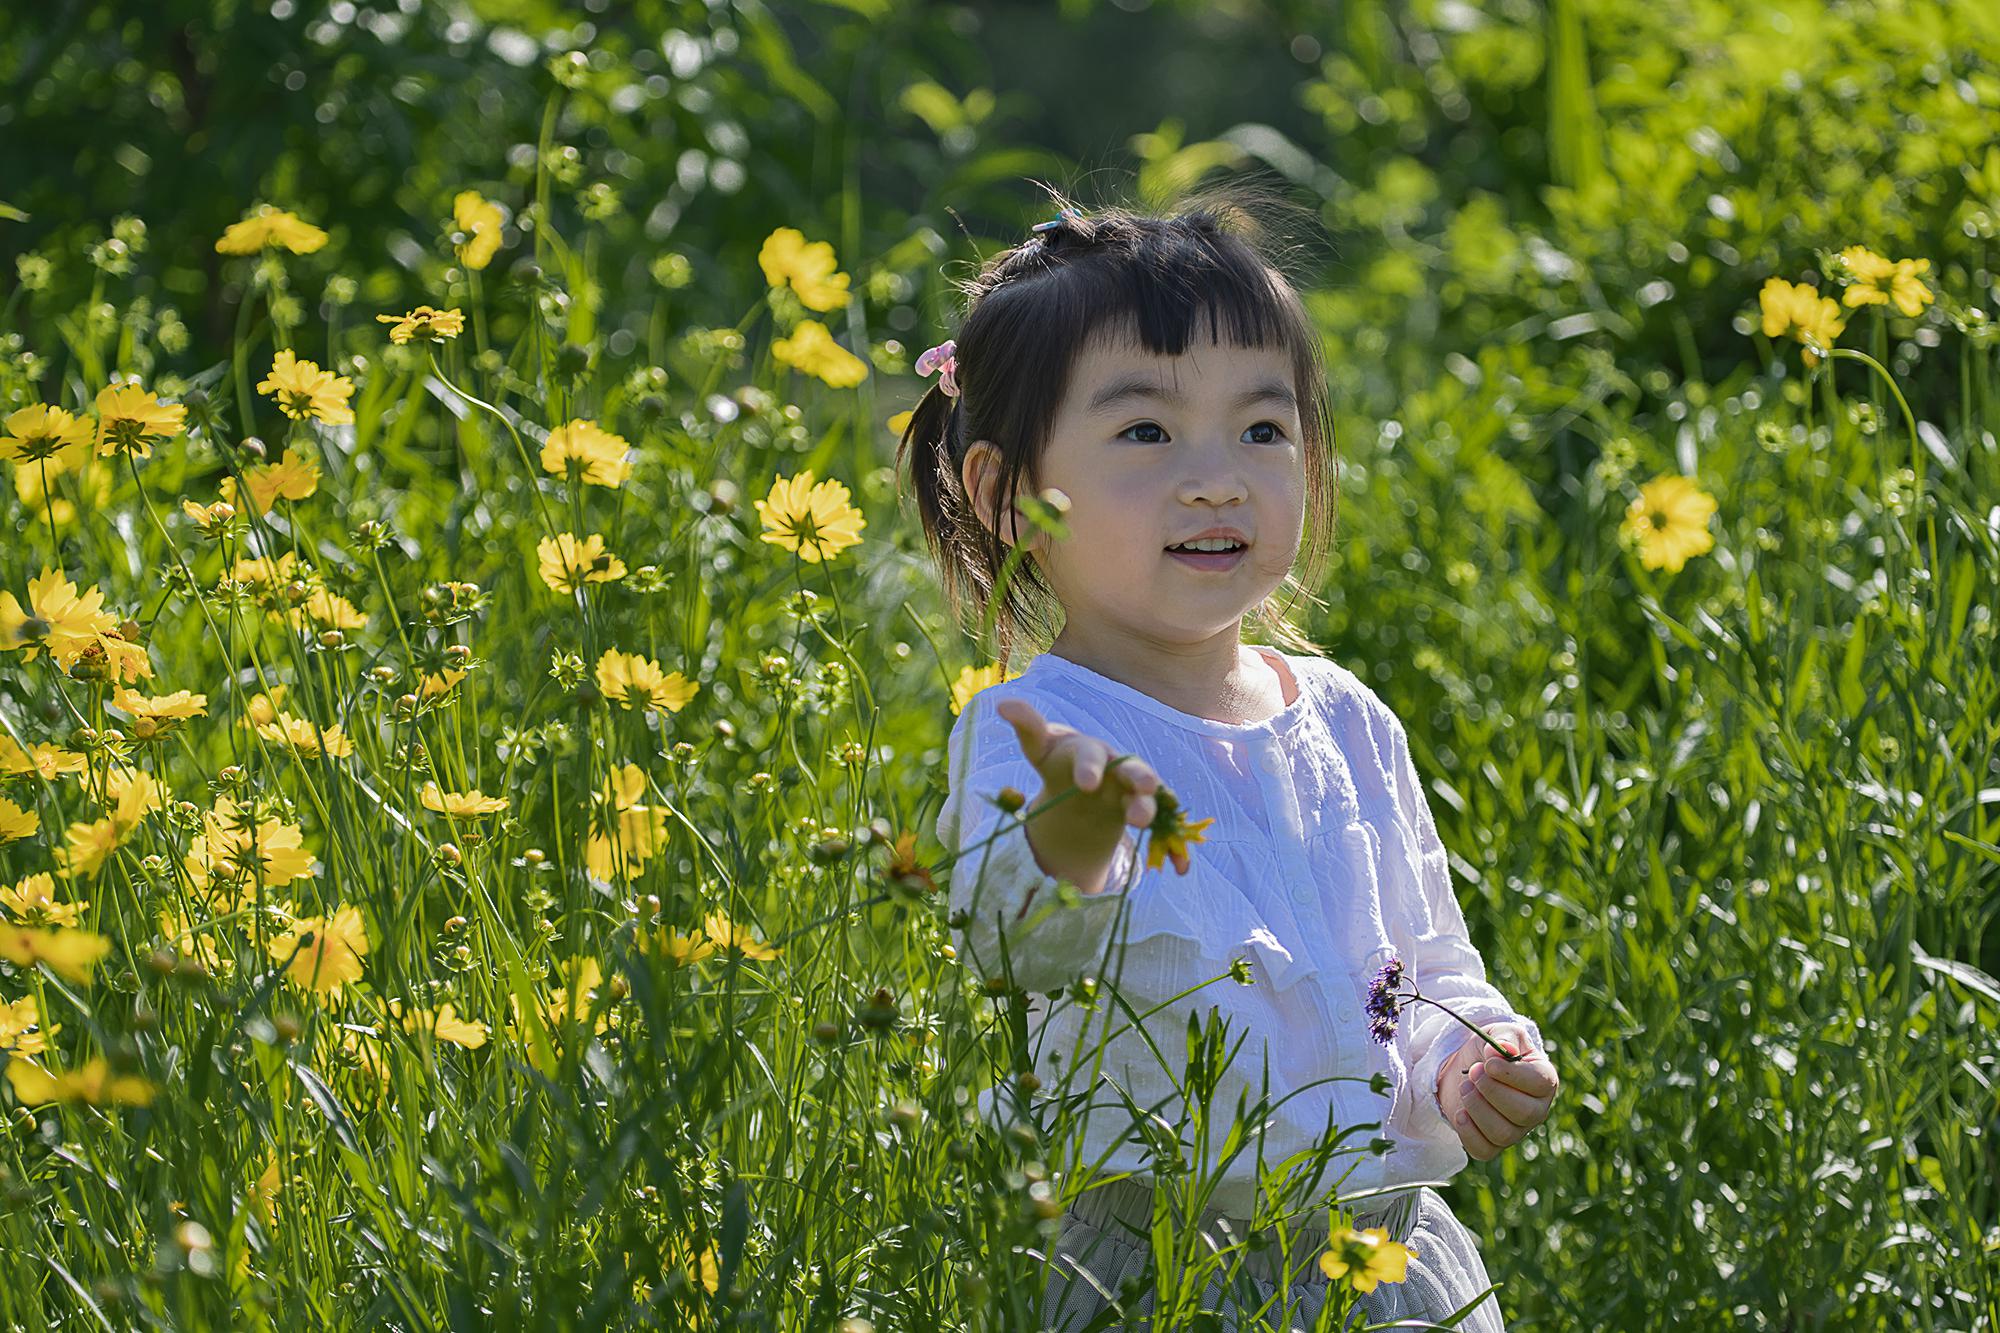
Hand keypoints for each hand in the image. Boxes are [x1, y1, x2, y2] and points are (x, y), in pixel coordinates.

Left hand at [993, 697, 1161, 892]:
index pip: (1089, 755)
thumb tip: (1002, 704)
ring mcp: (1134, 790)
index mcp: (1089, 752)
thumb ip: (1027, 726)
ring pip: (1148, 798)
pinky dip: (1174, 848)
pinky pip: (1164, 828)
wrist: (1084, 780)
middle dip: (1138, 777)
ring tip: (1144, 824)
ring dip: (1150, 809)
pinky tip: (1180, 868)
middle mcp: (1118, 766)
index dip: (1089, 767)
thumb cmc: (1060, 760)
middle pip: (1131, 770)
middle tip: (1145, 786)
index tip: (1086, 784)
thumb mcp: (1040, 748)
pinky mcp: (1145, 811)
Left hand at [1436, 1022, 1559, 1160]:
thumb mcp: (1496, 1034)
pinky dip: (1468, 1131)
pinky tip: (1460, 1112)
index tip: (1488, 1064)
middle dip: (1492, 1091)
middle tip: (1472, 1072)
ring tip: (1464, 1087)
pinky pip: (1484, 1150)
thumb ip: (1504, 1038)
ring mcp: (1516, 1131)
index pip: (1540, 1083)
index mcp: (1544, 1080)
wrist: (1461, 1068)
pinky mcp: (1492, 1144)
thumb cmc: (1487, 1051)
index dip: (1512, 1074)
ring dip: (1477, 1108)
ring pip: (1503, 1133)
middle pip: (1524, 1112)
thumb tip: (1505, 1050)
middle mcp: (1536, 1109)